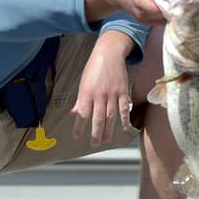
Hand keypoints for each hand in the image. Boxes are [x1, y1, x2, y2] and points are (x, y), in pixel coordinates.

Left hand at [71, 31, 135, 147]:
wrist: (109, 53)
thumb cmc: (94, 68)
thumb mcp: (83, 83)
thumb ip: (80, 100)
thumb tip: (74, 113)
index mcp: (87, 92)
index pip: (82, 114)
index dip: (79, 127)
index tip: (77, 137)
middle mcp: (99, 94)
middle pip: (97, 118)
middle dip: (95, 133)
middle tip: (94, 144)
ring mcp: (112, 93)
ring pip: (110, 116)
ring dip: (108, 130)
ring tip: (105, 140)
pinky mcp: (123, 91)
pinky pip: (124, 108)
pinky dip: (124, 119)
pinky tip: (123, 128)